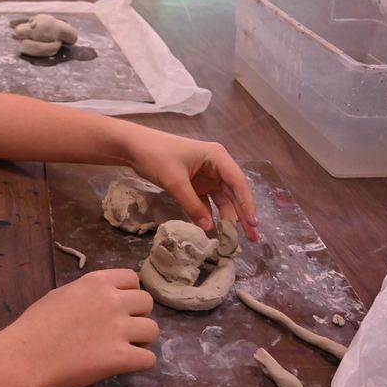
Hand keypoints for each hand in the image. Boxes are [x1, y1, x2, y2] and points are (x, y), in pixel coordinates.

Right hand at [0, 268, 158, 386]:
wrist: (27, 355)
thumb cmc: (35, 325)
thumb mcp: (60, 295)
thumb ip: (86, 295)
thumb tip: (97, 302)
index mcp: (97, 282)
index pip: (132, 278)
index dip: (128, 293)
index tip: (117, 306)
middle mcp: (113, 301)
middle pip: (147, 302)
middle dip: (137, 315)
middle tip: (121, 329)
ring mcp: (119, 329)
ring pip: (153, 330)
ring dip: (141, 339)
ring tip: (123, 348)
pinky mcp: (121, 357)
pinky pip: (148, 359)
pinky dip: (140, 362)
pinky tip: (125, 364)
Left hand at [127, 127, 259, 241]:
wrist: (133, 147)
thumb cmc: (156, 156)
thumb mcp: (175, 182)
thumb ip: (192, 205)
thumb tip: (209, 229)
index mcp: (217, 157)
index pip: (238, 182)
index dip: (248, 204)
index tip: (254, 223)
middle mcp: (216, 166)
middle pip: (234, 193)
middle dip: (243, 215)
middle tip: (253, 238)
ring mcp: (206, 176)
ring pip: (222, 199)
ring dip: (228, 218)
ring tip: (234, 239)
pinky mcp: (195, 184)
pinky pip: (207, 202)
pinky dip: (210, 215)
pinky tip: (213, 231)